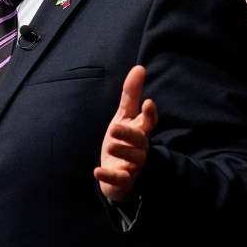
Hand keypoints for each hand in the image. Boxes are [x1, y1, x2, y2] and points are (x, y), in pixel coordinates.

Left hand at [94, 65, 157, 201]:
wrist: (117, 172)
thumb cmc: (123, 139)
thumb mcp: (124, 115)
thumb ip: (131, 93)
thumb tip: (139, 67)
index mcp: (141, 130)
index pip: (149, 121)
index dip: (150, 113)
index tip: (148, 103)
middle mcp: (140, 147)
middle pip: (140, 140)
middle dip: (129, 134)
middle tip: (115, 128)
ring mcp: (133, 164)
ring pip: (133, 158)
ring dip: (122, 151)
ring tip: (110, 145)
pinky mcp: (123, 179)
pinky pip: (119, 178)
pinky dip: (109, 176)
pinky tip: (97, 171)